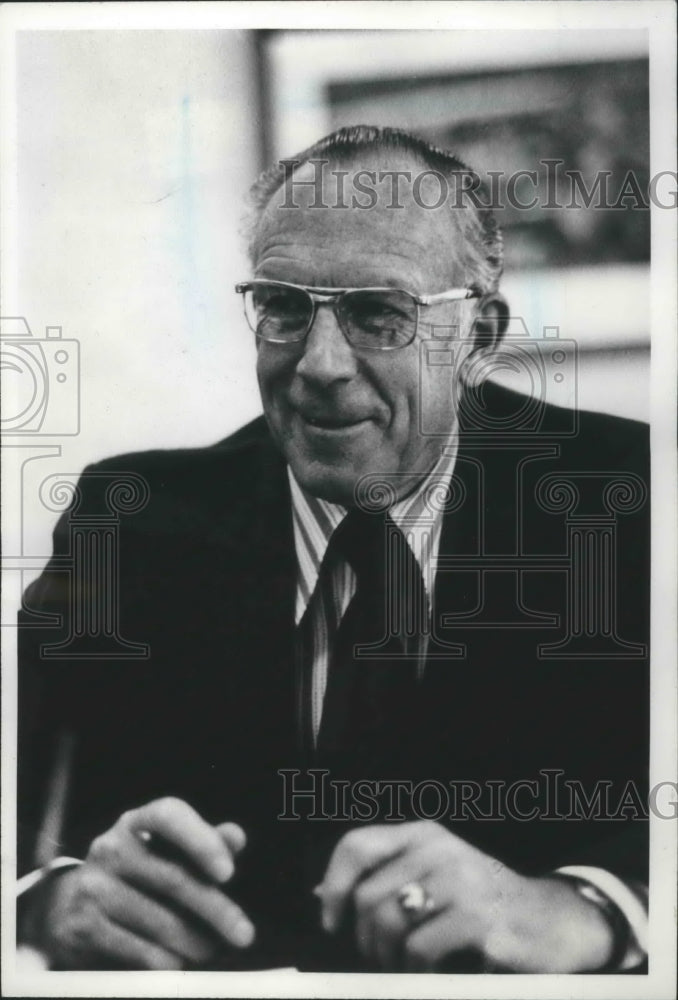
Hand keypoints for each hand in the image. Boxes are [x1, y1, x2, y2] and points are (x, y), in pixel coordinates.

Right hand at [35, 797, 254, 968]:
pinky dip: (166, 960)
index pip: (168, 816)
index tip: (229, 873)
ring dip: (195, 941)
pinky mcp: (83, 925)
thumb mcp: (165, 850)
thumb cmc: (137, 872)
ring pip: (159, 920)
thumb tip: (236, 837)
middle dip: (216, 910)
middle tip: (244, 934)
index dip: (201, 840)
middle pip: (173, 878)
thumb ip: (205, 842)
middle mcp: (111, 848)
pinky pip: (136, 948)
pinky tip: (180, 962)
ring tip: (212, 949)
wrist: (71, 904)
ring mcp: (94, 886)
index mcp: (136, 822)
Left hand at [317, 821, 615, 971]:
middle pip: (367, 895)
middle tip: (381, 958)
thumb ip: (385, 879)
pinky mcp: (477, 919)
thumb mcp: (434, 876)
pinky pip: (420, 950)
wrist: (549, 923)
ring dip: (387, 958)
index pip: (357, 845)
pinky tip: (430, 972)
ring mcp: (460, 881)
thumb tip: (323, 896)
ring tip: (404, 966)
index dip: (334, 885)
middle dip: (364, 938)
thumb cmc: (482, 903)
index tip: (331, 922)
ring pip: (388, 923)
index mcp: (424, 835)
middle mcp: (439, 850)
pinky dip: (415, 971)